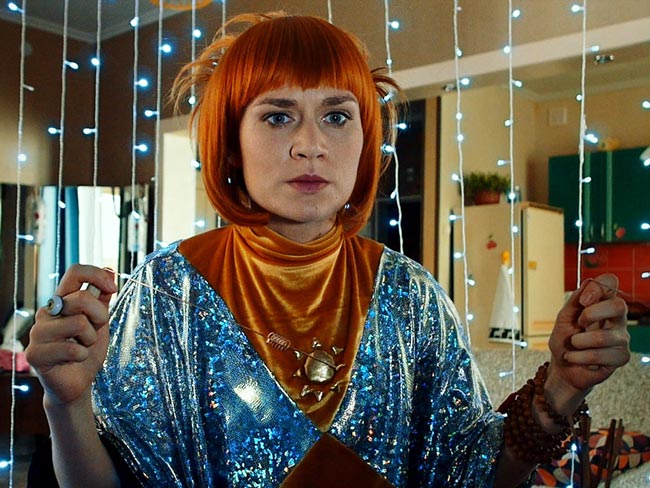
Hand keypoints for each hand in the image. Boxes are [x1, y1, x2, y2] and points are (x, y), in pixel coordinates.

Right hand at [25, 264, 116, 406]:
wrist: (77, 382)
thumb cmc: (87, 349)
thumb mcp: (100, 321)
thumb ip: (102, 298)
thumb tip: (109, 269)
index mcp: (62, 301)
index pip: (74, 272)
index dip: (96, 275)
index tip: (113, 288)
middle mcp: (46, 312)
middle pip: (82, 299)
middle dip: (100, 317)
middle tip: (95, 332)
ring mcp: (38, 332)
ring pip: (79, 323)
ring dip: (90, 339)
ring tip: (82, 347)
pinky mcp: (35, 353)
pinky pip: (74, 348)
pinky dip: (83, 356)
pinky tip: (74, 360)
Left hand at [546, 273, 629, 405]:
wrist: (562, 368)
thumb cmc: (564, 341)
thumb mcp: (564, 318)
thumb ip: (575, 301)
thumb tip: (587, 283)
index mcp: (602, 304)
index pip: (611, 283)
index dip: (598, 288)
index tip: (584, 301)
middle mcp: (617, 319)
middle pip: (618, 305)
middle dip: (592, 314)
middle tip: (579, 324)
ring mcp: (621, 338)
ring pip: (603, 336)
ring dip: (578, 342)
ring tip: (573, 345)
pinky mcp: (621, 357)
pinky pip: (599, 355)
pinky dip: (579, 357)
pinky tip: (575, 358)